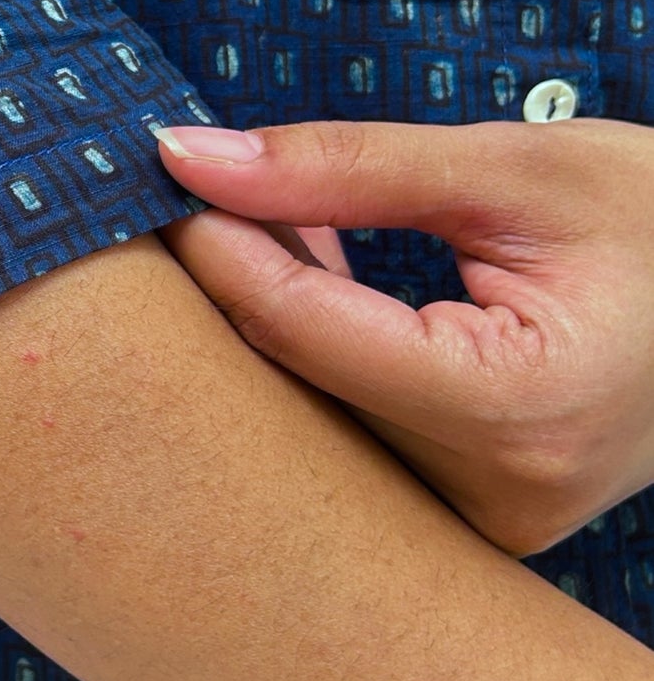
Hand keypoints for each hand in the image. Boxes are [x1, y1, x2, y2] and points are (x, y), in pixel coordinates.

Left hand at [152, 118, 653, 557]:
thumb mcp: (510, 171)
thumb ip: (345, 166)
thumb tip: (189, 156)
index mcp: (516, 410)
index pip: (302, 330)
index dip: (218, 250)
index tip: (163, 183)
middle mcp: (493, 497)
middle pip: (293, 385)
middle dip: (228, 285)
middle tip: (189, 201)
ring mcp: (480, 524)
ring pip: (310, 414)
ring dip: (267, 315)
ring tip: (258, 223)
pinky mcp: (470, 516)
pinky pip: (349, 429)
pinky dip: (313, 349)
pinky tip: (309, 272)